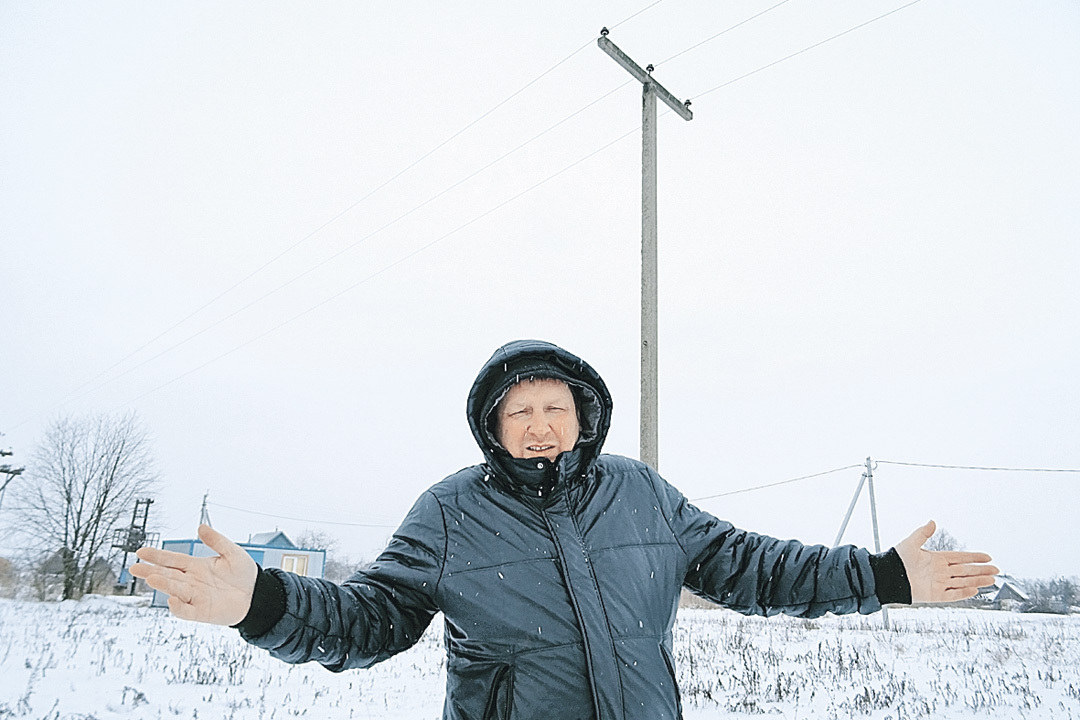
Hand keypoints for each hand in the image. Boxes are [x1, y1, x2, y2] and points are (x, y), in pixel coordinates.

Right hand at [130, 523, 256, 624]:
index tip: (141, 552)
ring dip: (163, 585)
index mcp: (196, 566)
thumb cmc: (244, 574)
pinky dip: (178, 607)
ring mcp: (195, 597)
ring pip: (174, 590)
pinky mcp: (202, 612)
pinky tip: (172, 600)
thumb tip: (200, 527)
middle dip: (151, 571)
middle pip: (167, 575)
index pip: (172, 560)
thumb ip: (216, 540)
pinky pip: (186, 611)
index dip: (157, 556)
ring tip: (151, 578)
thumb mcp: (232, 552)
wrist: (257, 594)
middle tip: (134, 567)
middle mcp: (192, 581)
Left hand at [894, 520, 998, 602]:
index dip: (974, 557)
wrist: (887, 576)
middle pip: (966, 570)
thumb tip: (932, 521)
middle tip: (996, 570)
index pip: (960, 557)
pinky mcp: (935, 595)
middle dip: (981, 570)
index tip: (988, 557)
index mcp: (937, 559)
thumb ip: (923, 533)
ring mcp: (939, 583)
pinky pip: (952, 595)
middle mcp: (940, 571)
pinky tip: (975, 590)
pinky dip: (964, 593)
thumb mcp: (911, 543)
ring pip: (963, 582)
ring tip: (992, 580)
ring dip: (977, 581)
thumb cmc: (896, 559)